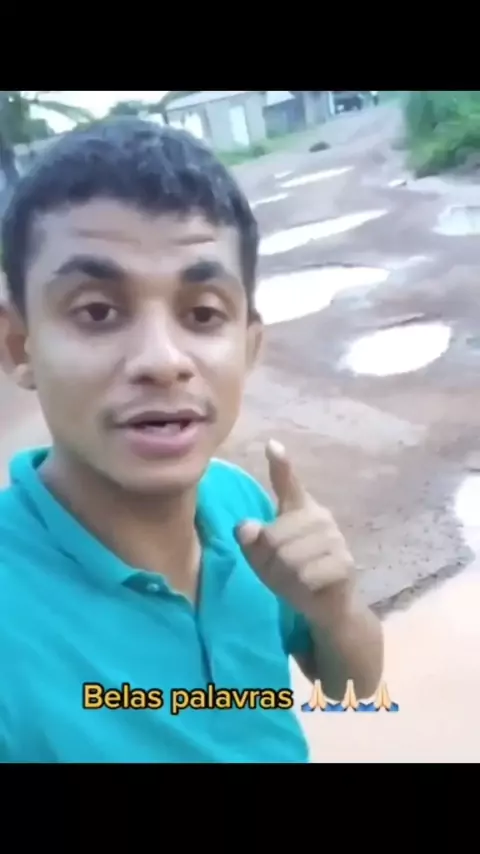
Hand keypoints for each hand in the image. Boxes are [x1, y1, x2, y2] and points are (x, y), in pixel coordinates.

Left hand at [235, 440, 355, 624]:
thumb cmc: (293, 574)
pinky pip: (305, 575)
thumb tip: (245, 527)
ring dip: (284, 577)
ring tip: (298, 579)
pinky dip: (301, 587)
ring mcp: (335, 538)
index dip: (281, 464)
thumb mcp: (263, 558)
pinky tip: (311, 587)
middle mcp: (320, 516)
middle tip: (284, 571)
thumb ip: (252, 541)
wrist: (328, 607)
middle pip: (273, 536)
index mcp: (300, 509)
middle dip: (269, 561)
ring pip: (287, 558)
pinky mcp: (345, 563)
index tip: (272, 445)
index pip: (288, 483)